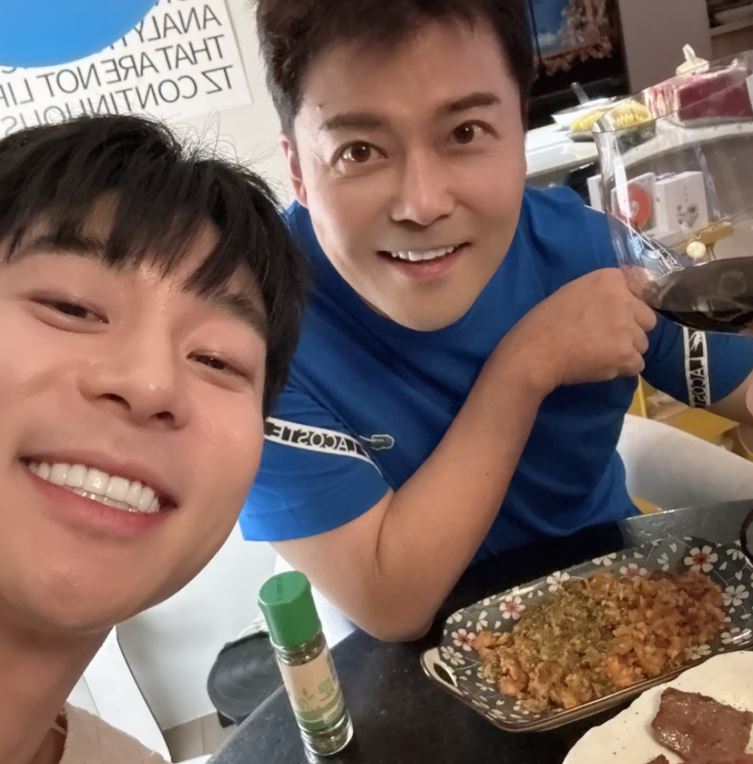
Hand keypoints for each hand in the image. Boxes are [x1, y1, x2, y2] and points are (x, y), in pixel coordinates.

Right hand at [503, 268, 656, 392]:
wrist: (533, 352)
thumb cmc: (543, 322)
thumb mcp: (572, 293)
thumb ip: (601, 294)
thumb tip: (619, 305)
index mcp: (609, 279)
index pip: (638, 293)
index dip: (625, 309)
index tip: (608, 319)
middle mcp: (624, 300)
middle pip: (647, 320)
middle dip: (631, 330)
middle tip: (605, 339)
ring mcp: (627, 328)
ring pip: (642, 344)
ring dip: (626, 351)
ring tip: (599, 355)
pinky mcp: (626, 354)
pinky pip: (637, 365)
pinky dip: (621, 369)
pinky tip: (600, 366)